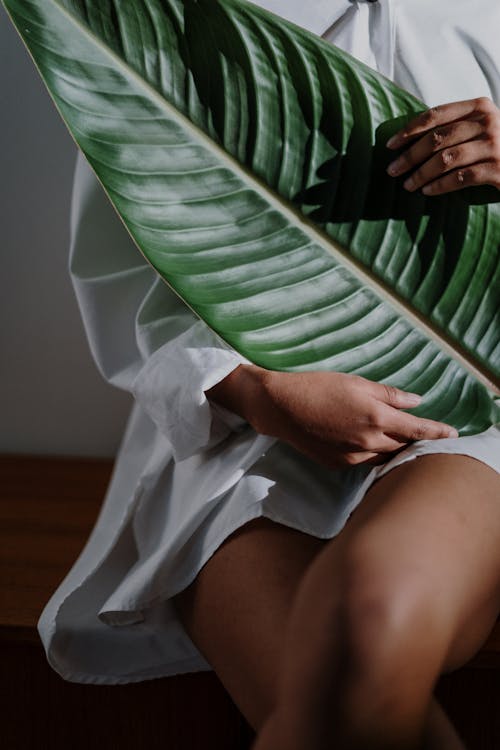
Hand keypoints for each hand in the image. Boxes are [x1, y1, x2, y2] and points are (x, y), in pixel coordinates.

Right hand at [206, 366, 457, 468]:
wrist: (281, 408)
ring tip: (397, 438)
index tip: (453, 434)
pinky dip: (373, 452)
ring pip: (384, 456)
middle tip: (424, 434)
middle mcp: (368, 441)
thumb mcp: (356, 383)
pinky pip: (365, 462)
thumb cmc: (317, 387)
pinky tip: (367, 441)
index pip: (417, 429)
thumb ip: (388, 394)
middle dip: (415, 441)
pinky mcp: (339, 464)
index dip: (437, 432)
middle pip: (403, 446)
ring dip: (394, 448)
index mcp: (376, 416)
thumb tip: (415, 401)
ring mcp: (353, 456)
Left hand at [385, 97, 499, 195]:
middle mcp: (487, 122)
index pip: (436, 115)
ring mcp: (494, 145)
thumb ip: (456, 126)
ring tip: (407, 185)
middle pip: (437, 138)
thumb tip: (411, 138)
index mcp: (479, 107)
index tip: (390, 145)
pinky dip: (439, 186)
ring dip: (421, 174)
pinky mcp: (498, 169)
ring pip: (445, 159)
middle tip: (392, 171)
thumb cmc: (499, 146)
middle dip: (409, 156)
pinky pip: (460, 178)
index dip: (409, 130)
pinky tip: (427, 191)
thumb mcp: (482, 127)